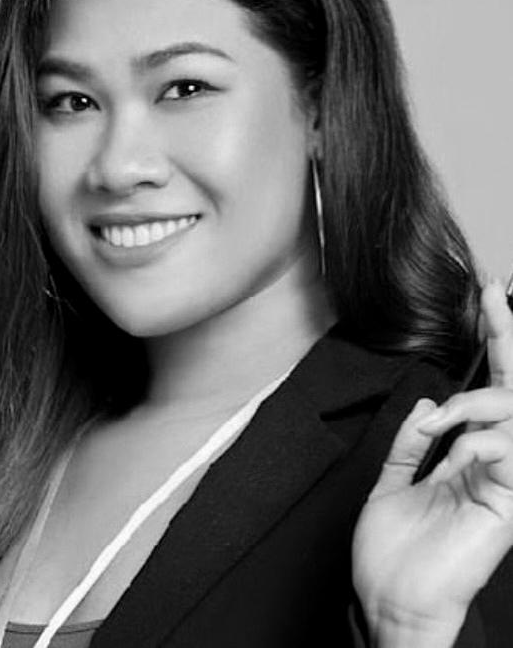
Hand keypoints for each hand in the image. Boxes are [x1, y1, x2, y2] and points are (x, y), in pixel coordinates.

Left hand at [352, 278, 512, 647]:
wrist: (392, 601)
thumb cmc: (394, 550)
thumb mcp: (392, 481)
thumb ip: (411, 442)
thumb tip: (431, 404)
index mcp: (467, 457)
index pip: (487, 393)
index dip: (491, 346)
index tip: (485, 301)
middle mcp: (493, 463)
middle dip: (507, 336)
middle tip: (495, 292)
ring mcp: (504, 481)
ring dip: (473, 403)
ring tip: (441, 421)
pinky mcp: (509, 502)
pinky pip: (508, 449)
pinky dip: (476, 438)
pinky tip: (452, 453)